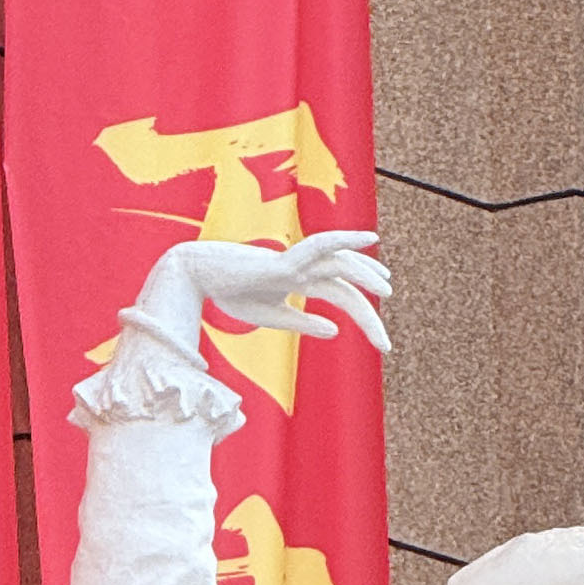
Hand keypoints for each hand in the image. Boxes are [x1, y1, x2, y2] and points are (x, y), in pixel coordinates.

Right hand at [127, 231, 391, 366]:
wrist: (197, 276)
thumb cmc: (229, 293)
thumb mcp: (272, 317)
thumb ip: (303, 322)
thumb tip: (336, 328)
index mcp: (300, 281)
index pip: (341, 295)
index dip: (363, 315)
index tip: (381, 339)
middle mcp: (303, 268)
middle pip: (346, 284)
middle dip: (368, 312)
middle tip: (386, 345)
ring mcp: (294, 261)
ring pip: (340, 266)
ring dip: (365, 276)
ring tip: (387, 293)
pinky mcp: (283, 261)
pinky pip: (319, 245)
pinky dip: (344, 240)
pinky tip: (369, 239)